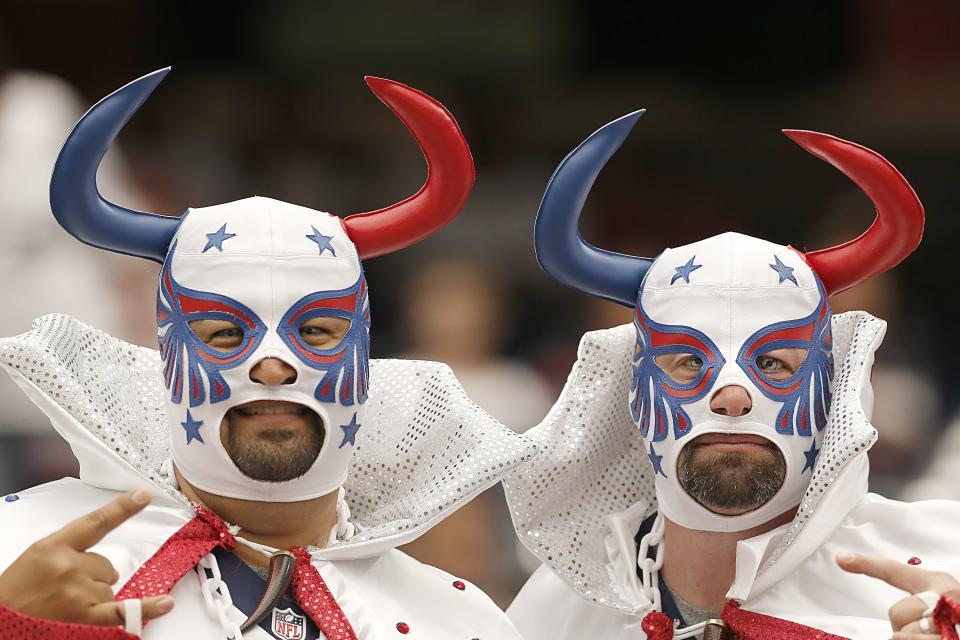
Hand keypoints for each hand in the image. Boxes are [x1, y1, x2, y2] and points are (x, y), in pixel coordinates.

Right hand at [0, 488, 174, 625]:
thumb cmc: (13, 594)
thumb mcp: (34, 560)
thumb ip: (67, 553)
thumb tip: (105, 566)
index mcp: (52, 547)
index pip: (95, 522)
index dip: (122, 508)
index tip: (144, 494)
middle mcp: (67, 566)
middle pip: (107, 565)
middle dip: (93, 578)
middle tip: (64, 591)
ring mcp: (77, 592)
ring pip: (110, 588)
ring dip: (95, 599)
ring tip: (65, 606)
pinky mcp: (83, 618)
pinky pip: (123, 611)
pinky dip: (147, 609)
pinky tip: (165, 603)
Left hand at [837, 552, 959, 638]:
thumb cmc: (958, 617)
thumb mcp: (945, 599)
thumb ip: (918, 602)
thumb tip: (893, 627)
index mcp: (940, 584)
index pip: (895, 570)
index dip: (866, 564)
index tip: (842, 559)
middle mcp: (945, 600)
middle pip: (896, 614)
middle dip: (906, 624)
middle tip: (931, 628)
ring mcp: (946, 624)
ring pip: (901, 635)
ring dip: (914, 639)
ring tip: (938, 635)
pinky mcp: (944, 639)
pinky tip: (939, 639)